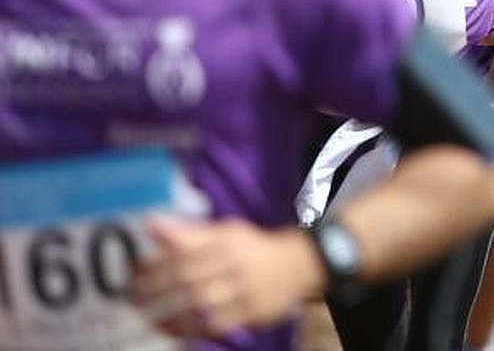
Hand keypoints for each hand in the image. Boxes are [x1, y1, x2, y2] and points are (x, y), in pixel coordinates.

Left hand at [134, 218, 324, 338]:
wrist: (300, 264)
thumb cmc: (252, 248)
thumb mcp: (224, 232)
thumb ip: (187, 232)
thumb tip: (150, 223)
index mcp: (226, 241)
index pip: (184, 254)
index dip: (155, 267)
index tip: (134, 276)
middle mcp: (235, 263)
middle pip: (189, 279)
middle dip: (157, 292)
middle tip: (132, 301)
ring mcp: (245, 288)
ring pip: (202, 303)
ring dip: (170, 314)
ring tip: (149, 319)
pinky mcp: (253, 311)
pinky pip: (218, 324)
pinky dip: (193, 330)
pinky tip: (175, 331)